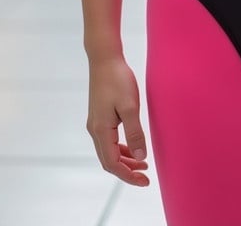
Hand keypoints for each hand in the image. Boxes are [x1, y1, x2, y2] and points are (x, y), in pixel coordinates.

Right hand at [87, 56, 149, 185]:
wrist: (104, 59)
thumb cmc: (118, 79)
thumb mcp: (130, 106)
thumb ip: (135, 132)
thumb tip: (141, 157)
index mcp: (101, 130)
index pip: (113, 164)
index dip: (128, 175)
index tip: (145, 181)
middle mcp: (94, 130)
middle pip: (109, 161)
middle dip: (127, 171)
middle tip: (146, 177)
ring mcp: (95, 123)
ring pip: (108, 152)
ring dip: (125, 160)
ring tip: (143, 164)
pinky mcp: (99, 117)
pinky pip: (109, 141)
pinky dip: (121, 148)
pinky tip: (133, 147)